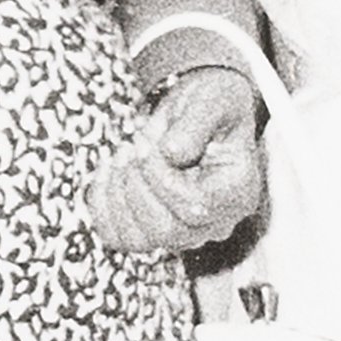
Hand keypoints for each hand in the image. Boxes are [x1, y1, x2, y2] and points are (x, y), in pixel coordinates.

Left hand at [89, 64, 264, 262]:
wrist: (198, 111)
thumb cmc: (211, 104)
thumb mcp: (213, 99)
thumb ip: (197, 122)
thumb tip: (173, 152)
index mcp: (238, 192)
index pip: (195, 207)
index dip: (161, 178)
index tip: (147, 142)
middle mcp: (215, 221)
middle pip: (167, 232)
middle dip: (137, 187)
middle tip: (133, 146)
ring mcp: (184, 231)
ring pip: (139, 240)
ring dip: (116, 196)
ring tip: (121, 155)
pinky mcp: (154, 229)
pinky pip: (119, 237)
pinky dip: (102, 205)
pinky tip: (107, 171)